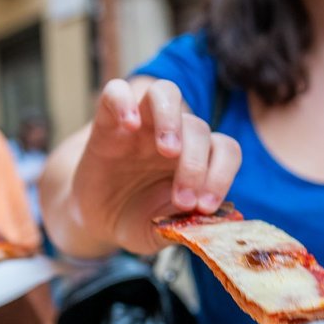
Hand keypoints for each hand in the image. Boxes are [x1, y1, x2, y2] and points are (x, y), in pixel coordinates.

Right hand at [71, 78, 241, 253]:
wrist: (98, 220)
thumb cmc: (138, 221)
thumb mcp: (161, 232)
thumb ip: (182, 224)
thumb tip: (206, 221)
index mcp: (198, 159)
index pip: (225, 150)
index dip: (222, 175)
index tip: (206, 207)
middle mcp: (175, 135)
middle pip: (198, 127)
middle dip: (195, 165)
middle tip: (183, 200)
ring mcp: (142, 124)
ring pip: (166, 92)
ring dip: (171, 119)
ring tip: (168, 150)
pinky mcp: (108, 121)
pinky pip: (116, 91)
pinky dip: (123, 102)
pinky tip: (127, 126)